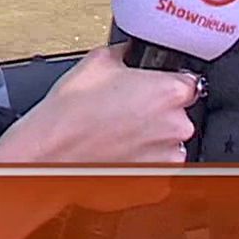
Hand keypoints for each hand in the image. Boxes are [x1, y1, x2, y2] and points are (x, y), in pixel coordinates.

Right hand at [0, 43, 198, 167]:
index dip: (167, 84)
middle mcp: (176, 127)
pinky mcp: (155, 186)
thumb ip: (127, 54)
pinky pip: (156, 171)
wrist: (49, 154)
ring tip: (118, 136)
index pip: (188, 83)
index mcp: (170, 92)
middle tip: (126, 112)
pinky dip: (141, 165)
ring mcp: (168, 160)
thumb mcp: (98, 60)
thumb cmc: (71, 113)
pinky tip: (118, 154)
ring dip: (150, 141)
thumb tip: (130, 52)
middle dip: (156, 114)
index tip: (152, 89)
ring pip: (167, 145)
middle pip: (178, 115)